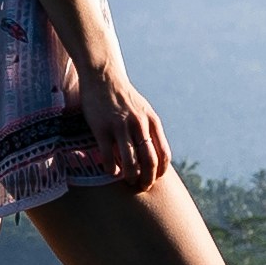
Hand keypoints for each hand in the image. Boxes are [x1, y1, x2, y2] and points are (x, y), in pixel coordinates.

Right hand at [72, 58, 172, 194]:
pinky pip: (109, 156)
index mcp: (152, 121)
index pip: (163, 154)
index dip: (160, 171)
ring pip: (131, 161)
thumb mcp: (143, 110)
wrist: (103, 77)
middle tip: (142, 187)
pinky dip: (112, 169)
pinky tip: (111, 171)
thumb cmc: (123, 96)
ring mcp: (120, 126)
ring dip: (131, 177)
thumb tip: (153, 151)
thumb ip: (148, 128)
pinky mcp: (102, 128)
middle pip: (150, 161)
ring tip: (128, 181)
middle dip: (148, 179)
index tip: (155, 178)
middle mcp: (139, 125)